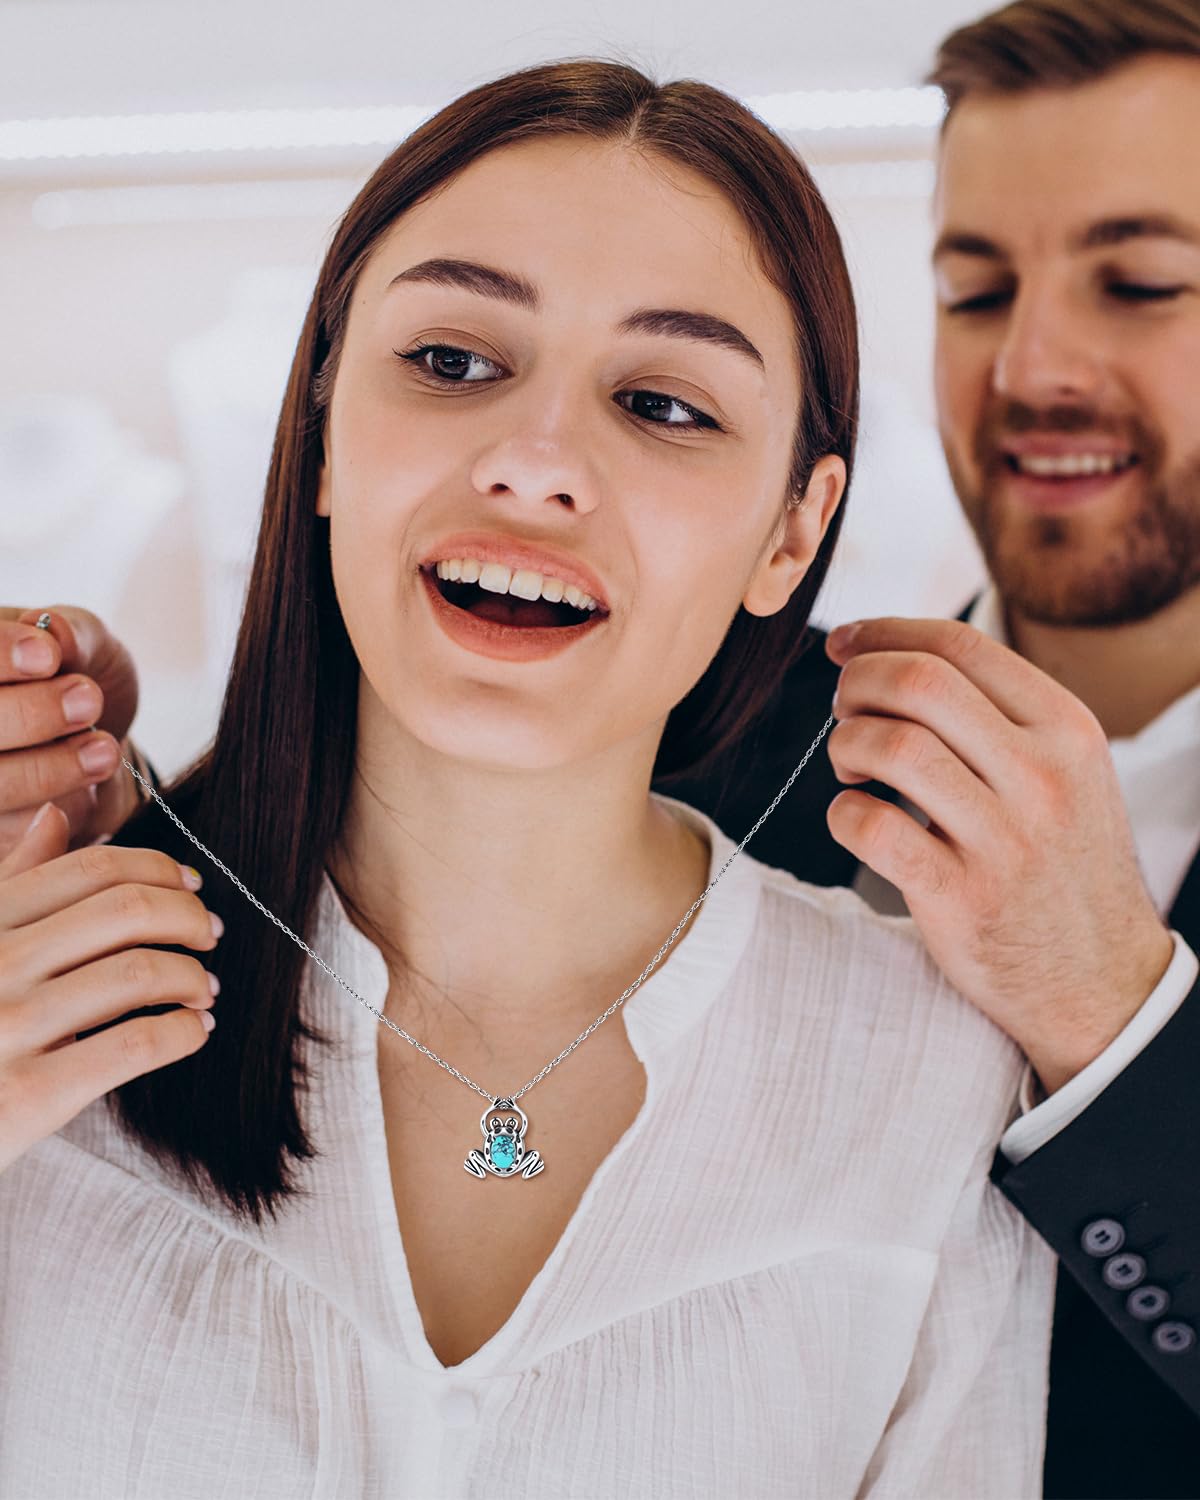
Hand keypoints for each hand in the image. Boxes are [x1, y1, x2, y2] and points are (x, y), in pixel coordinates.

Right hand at [0, 606, 144, 856]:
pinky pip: (10, 824)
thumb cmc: (83, 678)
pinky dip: (54, 800)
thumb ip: (72, 632)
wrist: (103, 739)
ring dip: (47, 766)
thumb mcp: (87, 643)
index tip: (47, 656)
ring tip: (103, 747)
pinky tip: (90, 780)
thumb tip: (50, 630)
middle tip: (88, 699)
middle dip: (29, 713)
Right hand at [0, 800, 218, 1175]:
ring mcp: (10, 1027)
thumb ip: (12, 883)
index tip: (192, 887)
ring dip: (193, 977)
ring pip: (140, 973)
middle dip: (188, 918)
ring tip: (205, 989)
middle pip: (128, 911)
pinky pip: (136, 1044)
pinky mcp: (29, 1094)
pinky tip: (193, 1032)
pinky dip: (183, 1032)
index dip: (159, 870)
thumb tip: (55, 816)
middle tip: (209, 935)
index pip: (94, 870)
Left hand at [825, 617, 1174, 1094]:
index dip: (885, 633)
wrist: (1103, 979)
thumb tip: (896, 656)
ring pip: (891, 747)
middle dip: (857, 683)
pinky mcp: (961, 899)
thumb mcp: (1066, 771)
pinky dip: (842, 814)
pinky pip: (871, 828)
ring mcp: (1004, 840)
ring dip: (845, 746)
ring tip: (850, 769)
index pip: (960, 646)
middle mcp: (1041, 776)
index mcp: (1066, 729)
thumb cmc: (1062, 861)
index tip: (846, 646)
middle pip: (919, 683)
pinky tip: (854, 820)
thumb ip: (1000, 714)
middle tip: (842, 710)